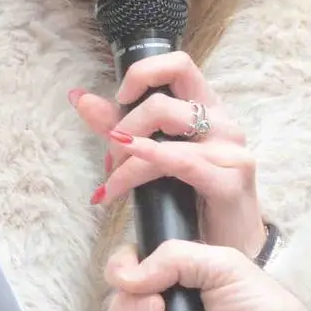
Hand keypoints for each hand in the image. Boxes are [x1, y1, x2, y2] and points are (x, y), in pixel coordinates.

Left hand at [72, 51, 266, 256]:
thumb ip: (119, 124)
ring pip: (167, 132)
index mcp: (208, 108)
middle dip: (123, 129)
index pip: (178, 64)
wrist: (228, 246)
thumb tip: (79, 97)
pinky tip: (119, 179)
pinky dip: (145, 164)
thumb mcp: (153, 155)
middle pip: (162, 103)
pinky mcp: (231, 180)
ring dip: (127, 157)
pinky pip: (181, 162)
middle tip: (109, 160)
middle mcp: (223, 122)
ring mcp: (231, 150)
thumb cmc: (194, 198)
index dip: (142, 74)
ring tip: (111, 181)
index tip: (119, 100)